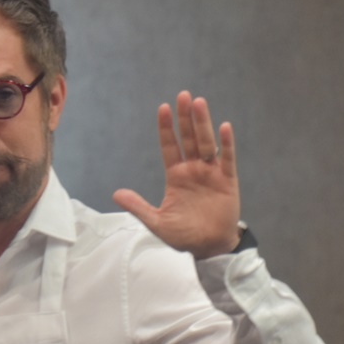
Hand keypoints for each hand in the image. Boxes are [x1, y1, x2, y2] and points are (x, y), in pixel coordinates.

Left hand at [112, 91, 241, 258]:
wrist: (209, 248)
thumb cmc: (183, 236)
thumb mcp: (157, 222)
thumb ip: (138, 207)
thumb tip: (116, 194)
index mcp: (176, 176)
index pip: (170, 147)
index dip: (166, 129)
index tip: (163, 108)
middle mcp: (193, 170)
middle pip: (189, 138)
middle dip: (185, 118)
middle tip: (183, 95)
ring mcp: (211, 173)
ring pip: (207, 143)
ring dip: (203, 124)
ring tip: (199, 103)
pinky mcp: (227, 181)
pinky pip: (228, 159)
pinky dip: (227, 144)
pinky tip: (224, 127)